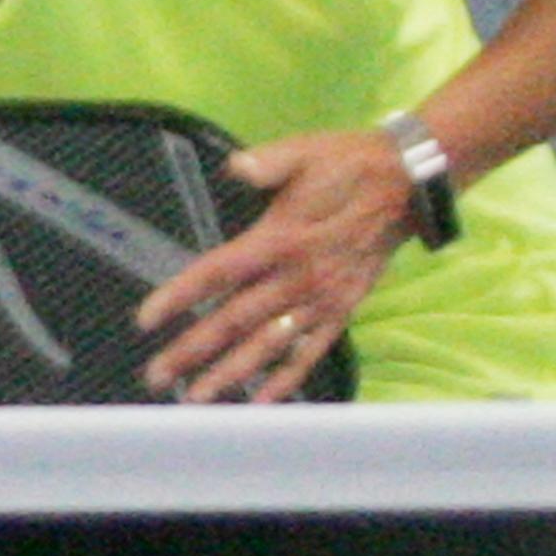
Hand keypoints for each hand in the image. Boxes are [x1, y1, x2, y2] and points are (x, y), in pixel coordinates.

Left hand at [139, 126, 415, 402]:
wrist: (408, 186)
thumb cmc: (347, 166)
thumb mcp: (305, 152)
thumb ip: (267, 163)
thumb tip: (235, 167)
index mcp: (279, 239)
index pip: (218, 273)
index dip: (180, 296)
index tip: (146, 320)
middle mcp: (296, 277)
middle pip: (234, 320)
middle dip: (193, 350)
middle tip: (156, 376)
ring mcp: (320, 300)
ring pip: (267, 345)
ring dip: (230, 374)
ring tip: (196, 398)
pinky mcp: (341, 311)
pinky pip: (309, 352)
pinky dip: (286, 379)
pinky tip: (261, 402)